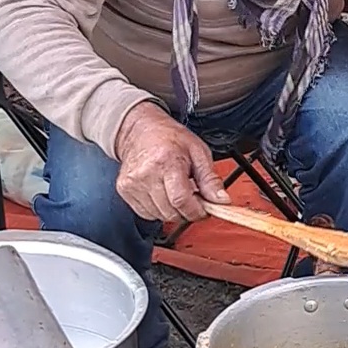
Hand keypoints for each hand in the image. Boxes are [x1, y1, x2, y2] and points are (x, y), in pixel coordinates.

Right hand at [114, 103, 229, 222]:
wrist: (139, 130)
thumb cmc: (169, 138)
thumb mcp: (198, 152)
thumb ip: (210, 179)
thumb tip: (222, 200)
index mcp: (166, 162)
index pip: (181, 201)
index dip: (197, 211)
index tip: (204, 209)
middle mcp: (146, 174)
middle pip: (171, 212)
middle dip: (186, 211)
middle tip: (192, 195)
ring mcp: (133, 184)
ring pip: (159, 216)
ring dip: (172, 210)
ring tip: (176, 190)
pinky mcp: (125, 191)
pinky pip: (147, 214)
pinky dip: (158, 209)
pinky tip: (162, 193)